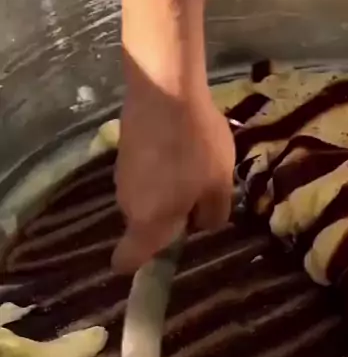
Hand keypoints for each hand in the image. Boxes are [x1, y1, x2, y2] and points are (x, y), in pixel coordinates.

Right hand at [113, 76, 234, 273]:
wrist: (165, 90)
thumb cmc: (195, 147)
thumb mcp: (219, 186)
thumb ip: (212, 216)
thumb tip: (200, 224)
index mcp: (148, 223)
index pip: (128, 261)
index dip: (142, 266)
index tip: (167, 252)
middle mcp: (126, 205)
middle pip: (144, 227)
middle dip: (170, 220)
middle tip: (201, 196)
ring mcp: (121, 176)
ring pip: (146, 198)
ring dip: (167, 191)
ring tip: (194, 165)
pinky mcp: (123, 151)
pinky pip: (144, 175)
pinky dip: (160, 170)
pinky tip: (181, 146)